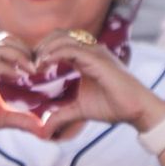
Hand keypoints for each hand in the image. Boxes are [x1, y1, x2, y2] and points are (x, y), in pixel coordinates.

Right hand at [0, 33, 51, 161]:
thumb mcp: (1, 118)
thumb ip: (21, 118)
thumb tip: (43, 128)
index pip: (8, 45)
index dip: (27, 51)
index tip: (41, 67)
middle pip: (5, 39)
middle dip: (26, 49)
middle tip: (40, 66)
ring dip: (19, 55)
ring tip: (33, 69)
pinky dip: (7, 68)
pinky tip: (19, 78)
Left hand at [30, 29, 164, 135]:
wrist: (136, 110)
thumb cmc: (113, 106)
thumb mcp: (79, 110)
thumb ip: (61, 115)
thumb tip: (44, 130)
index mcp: (86, 57)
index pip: (59, 42)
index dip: (42, 50)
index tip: (29, 67)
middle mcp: (90, 50)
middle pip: (59, 35)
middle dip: (40, 46)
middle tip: (28, 64)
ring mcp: (95, 53)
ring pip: (63, 38)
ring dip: (45, 49)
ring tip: (34, 65)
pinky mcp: (98, 60)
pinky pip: (72, 50)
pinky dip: (55, 54)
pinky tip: (44, 65)